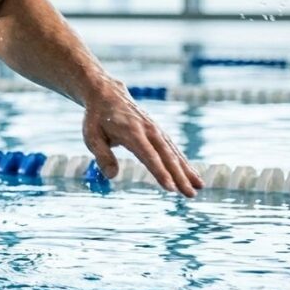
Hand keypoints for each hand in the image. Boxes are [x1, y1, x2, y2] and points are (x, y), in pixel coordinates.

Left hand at [82, 81, 202, 196]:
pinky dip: (184, 162)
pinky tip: (192, 176)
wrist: (107, 95)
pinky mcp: (159, 132)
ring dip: (187, 170)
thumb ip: (101, 156)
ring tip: (199, 187)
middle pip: (167, 156)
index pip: (148, 155)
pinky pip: (173, 148)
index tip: (171, 188)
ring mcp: (156, 130)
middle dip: (180, 176)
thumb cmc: (97, 119)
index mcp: (131, 132)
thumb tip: (111, 176)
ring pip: (174, 152)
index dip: (160, 172)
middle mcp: (148, 130)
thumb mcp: (91, 136)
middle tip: (191, 194)